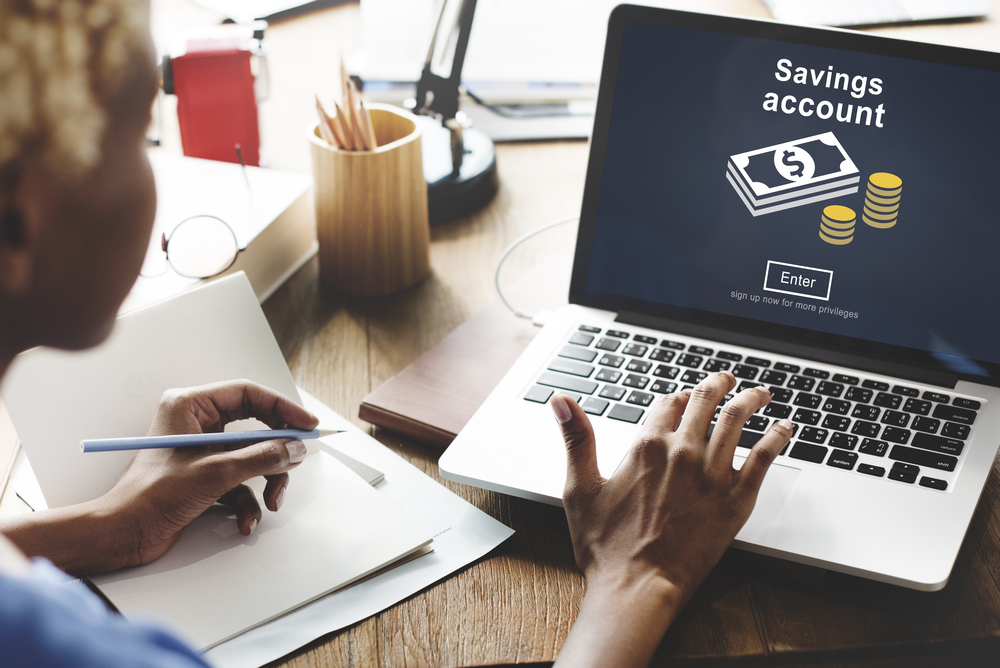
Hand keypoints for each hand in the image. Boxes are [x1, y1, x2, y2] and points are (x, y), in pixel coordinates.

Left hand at [98, 380, 318, 569]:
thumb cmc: (150, 497)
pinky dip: (248, 502)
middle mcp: (196, 423)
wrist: (122, 535)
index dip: (283, 408)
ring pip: (251, 457)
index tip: (306, 425)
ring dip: (265, 481)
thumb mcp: (215, 473)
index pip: (248, 394)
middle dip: (275, 452)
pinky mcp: (203, 475)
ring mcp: (201, 450)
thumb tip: (294, 449)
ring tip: (270, 502)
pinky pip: (240, 481)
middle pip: (255, 427)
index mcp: (189, 406)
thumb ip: (261, 457)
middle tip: (295, 462)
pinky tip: (245, 520)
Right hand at [551, 371, 792, 667]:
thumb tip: (561, 400)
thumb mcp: (580, 488)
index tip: (684, 396)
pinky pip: (764, 457)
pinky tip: (785, 428)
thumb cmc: (605, 547)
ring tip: (760, 393)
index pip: (668, 402)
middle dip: (718, 384)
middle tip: (727, 380)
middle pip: (705, 402)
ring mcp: (712, 475)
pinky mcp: (736, 499)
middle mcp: (681, 452)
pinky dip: (777, 437)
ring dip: (751, 399)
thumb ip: (576, 438)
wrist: (637, 587)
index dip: (677, 396)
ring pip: (737, 420)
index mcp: (646, 446)